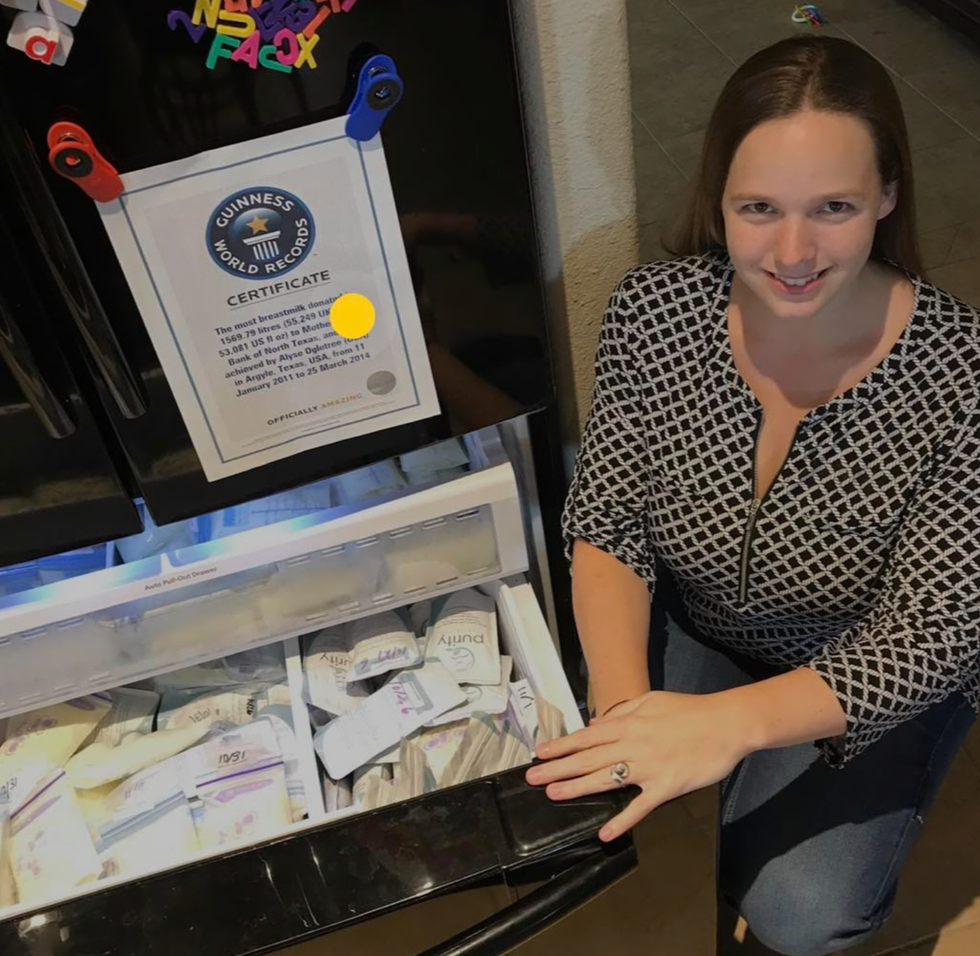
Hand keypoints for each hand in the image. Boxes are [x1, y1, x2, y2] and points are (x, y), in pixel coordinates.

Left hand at [525, 690, 753, 841]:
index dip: (561, 746)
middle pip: (588, 758)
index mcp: (628, 724)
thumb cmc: (689, 710)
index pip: (586, 736)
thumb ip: (623, 712)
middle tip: (532, 778)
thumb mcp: (652, 701)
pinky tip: (605, 833)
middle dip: (558, 768)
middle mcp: (632, 744)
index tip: (539, 753)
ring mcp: (648, 767)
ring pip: (606, 778)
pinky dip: (622, 820)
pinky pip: (640, 806)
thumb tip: (597, 723)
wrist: (726, 723)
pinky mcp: (666, 786)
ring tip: (553, 795)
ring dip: (578, 788)